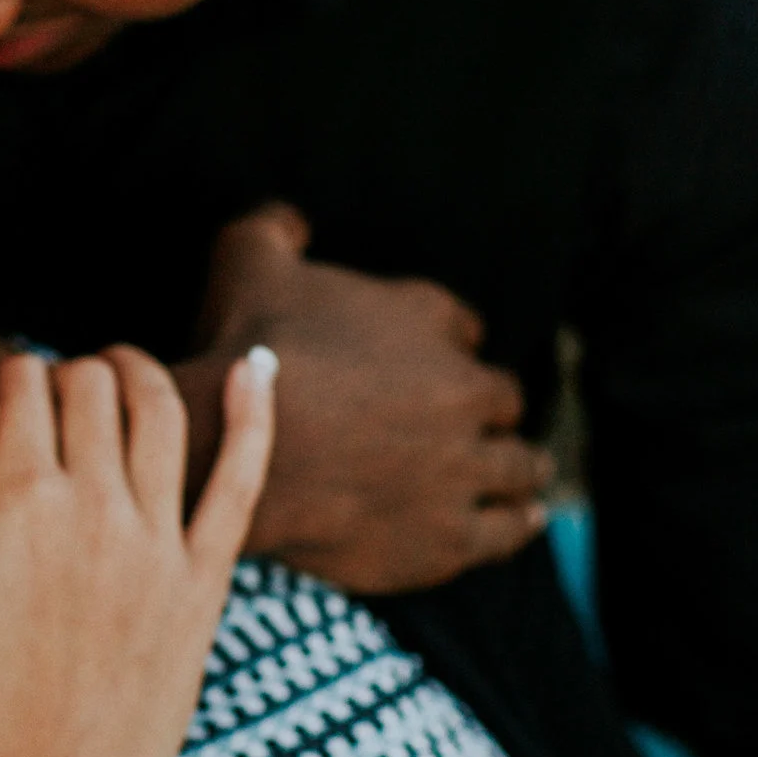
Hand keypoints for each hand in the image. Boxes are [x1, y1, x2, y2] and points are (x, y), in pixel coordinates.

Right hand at [0, 345, 276, 756]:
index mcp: (23, 504)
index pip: (27, 386)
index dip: (12, 378)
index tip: (4, 401)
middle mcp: (100, 508)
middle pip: (93, 387)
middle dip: (68, 374)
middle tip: (52, 400)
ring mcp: (161, 542)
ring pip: (160, 412)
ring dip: (136, 373)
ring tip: (117, 373)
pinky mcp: (206, 578)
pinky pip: (242, 479)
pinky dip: (256, 416)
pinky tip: (258, 368)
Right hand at [192, 203, 551, 593]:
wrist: (234, 447)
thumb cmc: (245, 350)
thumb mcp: (248, 258)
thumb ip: (276, 226)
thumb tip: (292, 220)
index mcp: (426, 317)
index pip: (464, 329)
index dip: (451, 346)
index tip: (438, 363)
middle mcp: (462, 388)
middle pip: (502, 398)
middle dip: (492, 408)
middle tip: (480, 424)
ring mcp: (463, 465)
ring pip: (521, 465)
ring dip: (520, 465)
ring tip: (523, 473)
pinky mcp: (452, 535)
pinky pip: (507, 530)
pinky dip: (516, 521)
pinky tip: (523, 517)